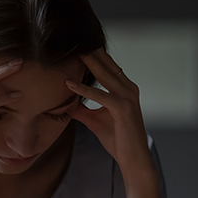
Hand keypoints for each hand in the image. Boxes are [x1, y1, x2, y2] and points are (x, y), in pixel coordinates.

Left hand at [66, 49, 152, 175]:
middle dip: (89, 51)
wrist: (133, 159)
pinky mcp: (123, 109)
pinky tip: (70, 84)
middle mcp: (129, 89)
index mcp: (125, 89)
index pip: (107, 66)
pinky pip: (101, 96)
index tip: (76, 44)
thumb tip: (65, 103)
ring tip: (71, 51)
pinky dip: (84, 90)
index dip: (93, 55)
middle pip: (106, 65)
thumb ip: (82, 109)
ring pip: (104, 75)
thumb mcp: (94, 121)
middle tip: (72, 38)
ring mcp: (128, 98)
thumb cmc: (118, 140)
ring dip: (87, 62)